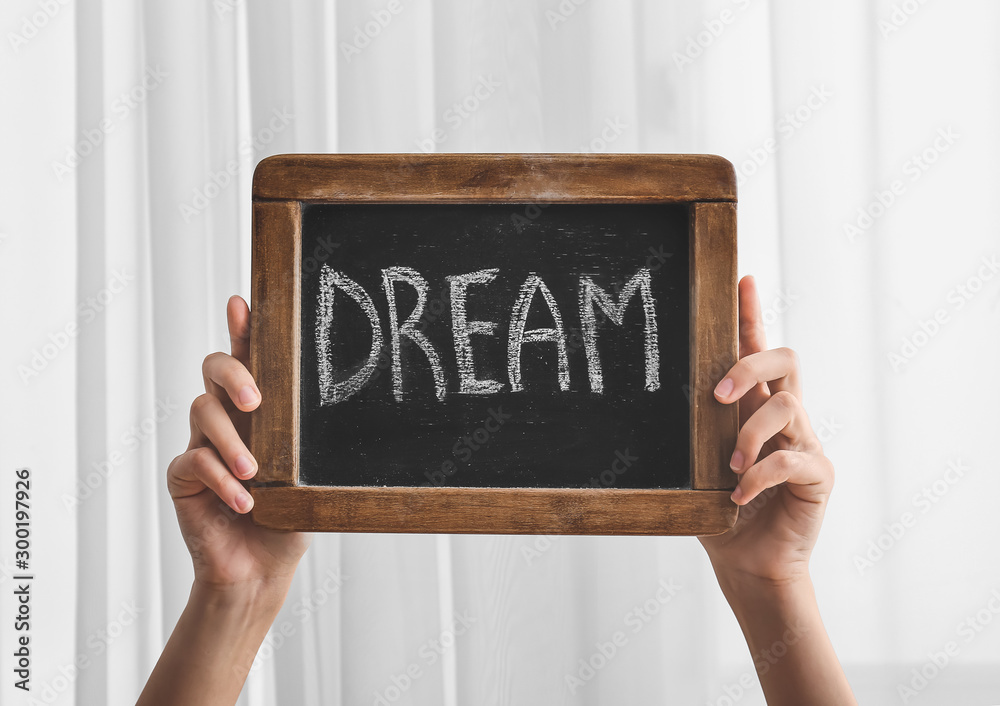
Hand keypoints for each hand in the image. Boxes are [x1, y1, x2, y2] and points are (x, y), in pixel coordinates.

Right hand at [167, 295, 310, 589]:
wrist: (261, 570)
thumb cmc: (289, 519)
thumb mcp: (309, 477)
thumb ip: (310, 445)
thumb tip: (346, 414)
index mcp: (260, 412)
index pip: (250, 360)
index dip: (243, 329)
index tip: (243, 304)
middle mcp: (228, 420)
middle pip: (215, 368)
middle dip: (233, 373)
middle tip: (256, 401)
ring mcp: (202, 445)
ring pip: (202, 411)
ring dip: (230, 440)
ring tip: (255, 473)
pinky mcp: (184, 478)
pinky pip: (193, 462)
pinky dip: (221, 480)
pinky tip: (244, 501)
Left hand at [698, 275, 833, 585]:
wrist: (747, 563)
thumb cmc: (717, 510)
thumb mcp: (695, 464)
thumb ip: (689, 432)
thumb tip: (639, 404)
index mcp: (754, 407)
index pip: (756, 349)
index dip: (751, 313)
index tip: (741, 278)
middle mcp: (785, 417)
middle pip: (786, 359)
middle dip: (751, 364)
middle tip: (718, 394)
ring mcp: (805, 442)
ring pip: (788, 406)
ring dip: (750, 433)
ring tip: (728, 464)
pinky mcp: (818, 475)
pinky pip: (793, 459)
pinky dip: (760, 475)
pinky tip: (737, 495)